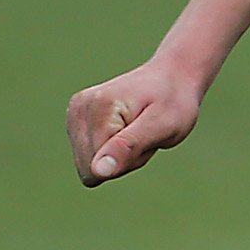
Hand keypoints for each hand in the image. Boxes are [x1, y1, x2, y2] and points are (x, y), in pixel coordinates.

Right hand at [68, 56, 204, 184]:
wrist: (173, 77)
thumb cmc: (173, 102)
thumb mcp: (163, 126)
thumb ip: (128, 149)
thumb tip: (98, 171)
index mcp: (98, 108)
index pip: (97, 169)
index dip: (127, 162)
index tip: (146, 136)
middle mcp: (79, 108)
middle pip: (89, 167)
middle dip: (121, 160)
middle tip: (143, 134)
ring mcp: (75, 112)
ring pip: (89, 164)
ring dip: (118, 156)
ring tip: (137, 131)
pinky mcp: (76, 117)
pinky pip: (89, 155)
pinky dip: (112, 150)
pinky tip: (128, 130)